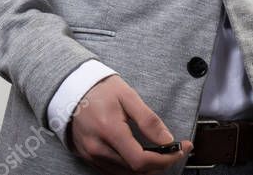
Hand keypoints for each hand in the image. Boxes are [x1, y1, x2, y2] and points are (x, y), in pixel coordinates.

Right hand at [68, 74, 193, 173]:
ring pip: (126, 174)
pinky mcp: (88, 157)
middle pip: (136, 171)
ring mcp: (91, 155)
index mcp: (109, 130)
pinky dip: (130, 167)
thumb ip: (148, 119)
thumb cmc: (100, 89)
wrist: (71, 87)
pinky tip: (139, 154)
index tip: (180, 149)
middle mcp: (98, 148)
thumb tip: (167, 140)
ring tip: (158, 152)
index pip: (141, 161)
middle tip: (173, 150)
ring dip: (146, 167)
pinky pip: (114, 171)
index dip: (166, 159)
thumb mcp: (127, 95)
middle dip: (159, 163)